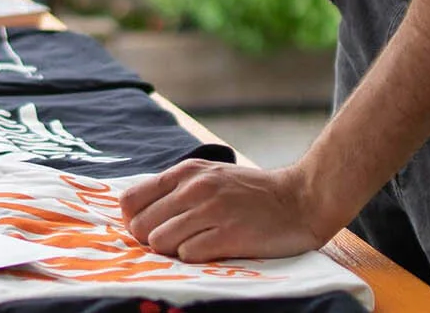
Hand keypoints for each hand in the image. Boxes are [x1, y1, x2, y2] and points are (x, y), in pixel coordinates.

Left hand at [118, 159, 336, 262]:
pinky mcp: (230, 235)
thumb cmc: (250, 193)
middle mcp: (195, 188)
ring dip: (173, 251)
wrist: (299, 199)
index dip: (134, 220)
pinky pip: (188, 255)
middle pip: (141, 226)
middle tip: (175, 241)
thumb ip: (176, 190)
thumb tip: (136, 215)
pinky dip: (195, 257)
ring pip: (160, 242)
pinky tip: (213, 249)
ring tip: (196, 245)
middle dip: (152, 240)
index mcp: (186, 172)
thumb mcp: (209, 177)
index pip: (130, 200)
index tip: (151, 228)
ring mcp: (212, 211)